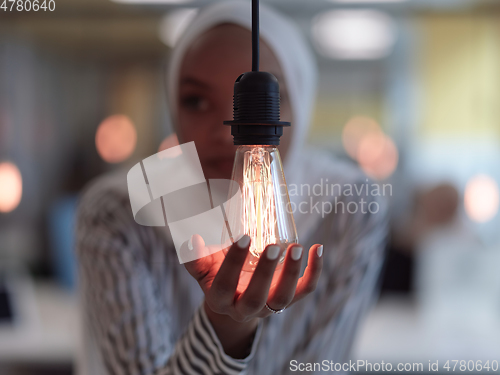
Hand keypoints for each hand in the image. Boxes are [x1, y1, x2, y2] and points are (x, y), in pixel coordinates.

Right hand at [183, 234, 322, 356]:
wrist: (236, 297)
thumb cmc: (217, 275)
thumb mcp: (203, 268)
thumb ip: (196, 257)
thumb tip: (192, 240)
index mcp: (220, 299)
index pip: (225, 285)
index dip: (233, 263)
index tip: (243, 238)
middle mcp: (245, 308)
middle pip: (255, 298)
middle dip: (265, 273)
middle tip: (273, 247)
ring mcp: (268, 306)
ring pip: (282, 298)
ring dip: (292, 273)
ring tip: (297, 247)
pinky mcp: (288, 299)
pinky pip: (304, 290)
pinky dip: (314, 272)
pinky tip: (318, 248)